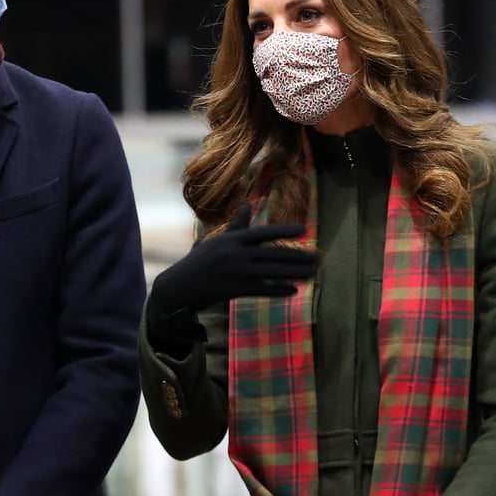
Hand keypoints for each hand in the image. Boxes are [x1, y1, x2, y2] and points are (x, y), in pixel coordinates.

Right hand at [147, 204, 316, 353]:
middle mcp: (234, 254)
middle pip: (272, 254)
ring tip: (311, 273)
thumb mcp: (216, 241)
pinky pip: (262, 289)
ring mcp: (235, 272)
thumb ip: (236, 226)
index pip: (262, 233)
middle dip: (297, 257)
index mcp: (231, 239)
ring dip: (294, 273)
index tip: (304, 230)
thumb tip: (247, 205)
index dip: (283, 231)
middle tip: (316, 258)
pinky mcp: (233, 289)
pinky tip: (293, 290)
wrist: (178, 287)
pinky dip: (278, 290)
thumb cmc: (199, 262)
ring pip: (271, 272)